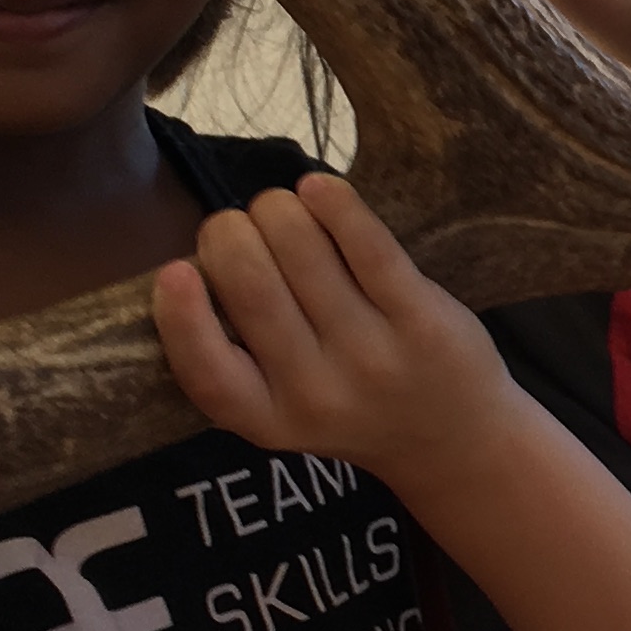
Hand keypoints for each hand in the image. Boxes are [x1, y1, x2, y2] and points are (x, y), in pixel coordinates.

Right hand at [155, 174, 522, 482]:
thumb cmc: (353, 406)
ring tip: (281, 209)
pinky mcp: (422, 321)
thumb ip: (242, 353)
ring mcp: (372, 356)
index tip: (176, 268)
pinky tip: (318, 188)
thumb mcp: (284, 408)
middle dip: (231, 233)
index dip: (182, 317)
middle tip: (239, 225)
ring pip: (303, 252)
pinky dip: (334, 204)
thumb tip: (204, 254)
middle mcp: (316, 393)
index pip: (209, 373)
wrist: (454, 442)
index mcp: (267, 420)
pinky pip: (368, 245)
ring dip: (279, 210)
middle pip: (252, 288)